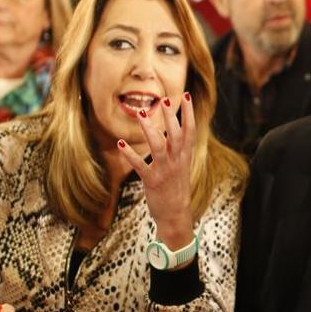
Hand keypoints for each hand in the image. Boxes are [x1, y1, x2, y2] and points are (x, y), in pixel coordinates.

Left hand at [116, 92, 194, 248]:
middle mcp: (177, 161)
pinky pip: (140, 165)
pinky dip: (130, 154)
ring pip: (158, 146)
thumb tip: (174, 131)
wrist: (176, 215)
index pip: (190, 130)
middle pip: (175, 134)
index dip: (189, 113)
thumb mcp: (182, 166)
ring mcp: (165, 171)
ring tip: (141, 114)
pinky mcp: (152, 181)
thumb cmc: (176, 188)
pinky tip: (120, 143)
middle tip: (165, 100)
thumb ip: (179, 149)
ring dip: (150, 129)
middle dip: (171, 117)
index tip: (186, 96)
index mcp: (185, 156)